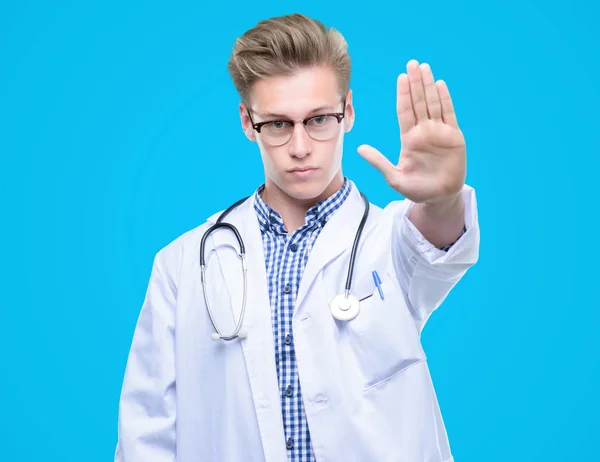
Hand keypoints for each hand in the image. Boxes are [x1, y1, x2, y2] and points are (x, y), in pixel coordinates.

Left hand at [358, 60, 465, 204]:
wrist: (439, 198)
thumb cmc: (416, 189)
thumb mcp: (394, 178)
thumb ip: (379, 162)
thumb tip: (359, 148)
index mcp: (409, 138)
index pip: (405, 111)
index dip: (403, 94)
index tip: (400, 77)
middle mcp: (424, 131)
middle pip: (419, 102)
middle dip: (415, 83)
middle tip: (412, 63)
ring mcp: (439, 132)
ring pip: (433, 104)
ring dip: (429, 86)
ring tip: (424, 68)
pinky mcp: (454, 137)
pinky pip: (449, 115)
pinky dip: (445, 100)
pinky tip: (440, 85)